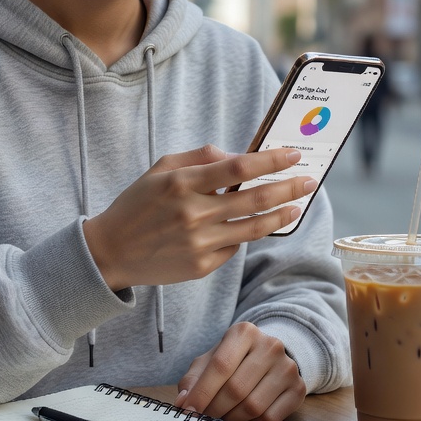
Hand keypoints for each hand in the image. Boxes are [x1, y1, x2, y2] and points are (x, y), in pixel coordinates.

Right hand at [83, 145, 313, 290]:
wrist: (110, 252)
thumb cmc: (137, 204)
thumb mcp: (160, 169)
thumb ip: (198, 157)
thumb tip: (234, 155)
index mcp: (182, 183)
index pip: (238, 167)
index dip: (270, 160)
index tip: (292, 154)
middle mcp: (193, 213)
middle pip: (254, 199)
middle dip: (288, 187)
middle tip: (309, 180)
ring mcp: (199, 243)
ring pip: (253, 228)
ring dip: (281, 215)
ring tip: (297, 206)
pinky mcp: (201, 266)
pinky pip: (234, 248)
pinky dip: (246, 235)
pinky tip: (253, 226)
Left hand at [174, 321, 305, 420]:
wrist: (269, 357)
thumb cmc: (234, 359)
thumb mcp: (211, 360)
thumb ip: (194, 379)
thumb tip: (183, 402)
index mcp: (245, 332)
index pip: (220, 366)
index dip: (202, 392)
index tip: (188, 410)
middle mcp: (270, 346)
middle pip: (236, 388)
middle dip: (215, 409)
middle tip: (203, 419)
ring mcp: (287, 367)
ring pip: (253, 406)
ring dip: (231, 419)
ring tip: (221, 418)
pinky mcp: (298, 389)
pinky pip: (270, 417)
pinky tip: (243, 417)